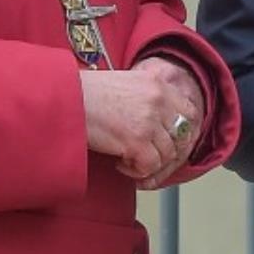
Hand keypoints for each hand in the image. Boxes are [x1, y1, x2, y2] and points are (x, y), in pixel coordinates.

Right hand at [81, 61, 196, 182]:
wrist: (64, 99)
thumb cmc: (85, 93)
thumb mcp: (125, 82)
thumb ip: (147, 96)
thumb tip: (160, 119)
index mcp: (158, 83)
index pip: (189, 111)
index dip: (182, 131)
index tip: (169, 141)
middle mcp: (159, 100)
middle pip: (182, 136)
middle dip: (168, 151)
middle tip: (149, 156)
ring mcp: (149, 120)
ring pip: (167, 154)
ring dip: (149, 162)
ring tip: (128, 159)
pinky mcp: (137, 140)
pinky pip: (150, 166)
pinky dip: (137, 171)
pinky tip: (121, 164)